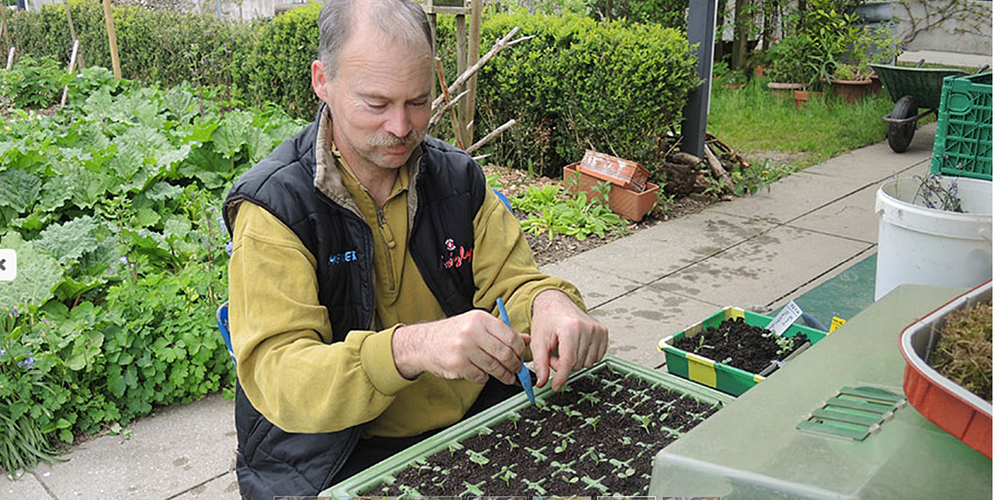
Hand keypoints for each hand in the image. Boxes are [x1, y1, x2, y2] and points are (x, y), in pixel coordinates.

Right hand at [391, 309, 529, 384]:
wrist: (423, 343)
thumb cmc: (452, 333)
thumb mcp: (476, 325)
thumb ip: (501, 331)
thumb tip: (526, 339)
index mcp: (480, 318)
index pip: (510, 336)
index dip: (520, 349)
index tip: (521, 355)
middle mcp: (472, 332)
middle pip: (505, 353)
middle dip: (515, 365)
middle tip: (517, 370)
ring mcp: (464, 349)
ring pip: (494, 367)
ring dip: (504, 375)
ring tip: (507, 377)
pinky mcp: (457, 365)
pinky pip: (480, 376)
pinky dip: (485, 378)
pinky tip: (483, 374)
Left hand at [528, 289, 607, 391]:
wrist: (556, 303)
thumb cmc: (547, 319)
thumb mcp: (538, 341)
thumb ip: (540, 363)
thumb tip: (542, 382)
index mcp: (570, 327)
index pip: (568, 361)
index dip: (561, 377)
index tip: (555, 386)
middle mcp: (587, 328)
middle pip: (576, 364)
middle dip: (563, 364)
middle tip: (554, 352)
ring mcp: (598, 330)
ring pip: (587, 363)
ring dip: (574, 360)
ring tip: (564, 347)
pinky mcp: (603, 332)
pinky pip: (596, 357)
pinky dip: (584, 356)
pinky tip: (576, 345)